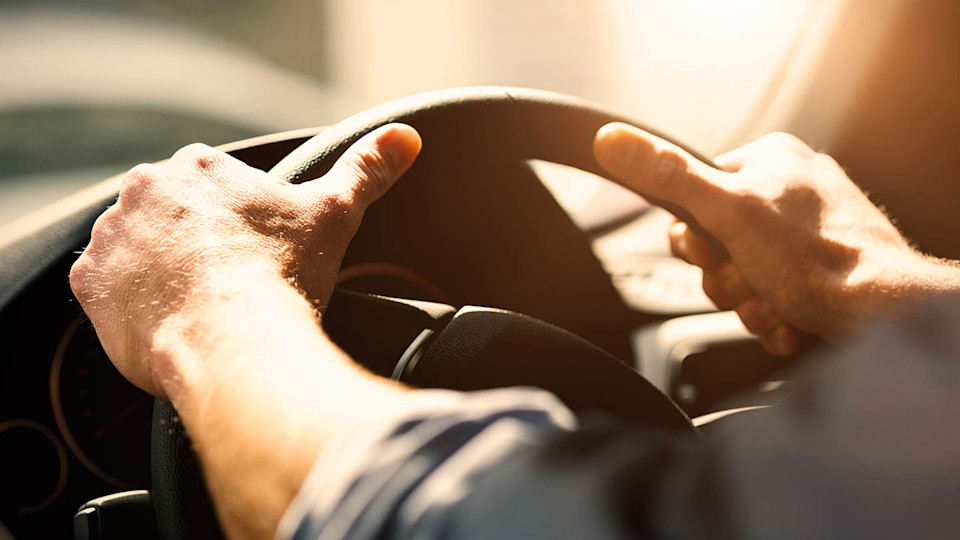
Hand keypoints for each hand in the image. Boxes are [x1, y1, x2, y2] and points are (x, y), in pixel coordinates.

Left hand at [70, 123, 421, 394]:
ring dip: (159, 269)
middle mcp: (144, 190)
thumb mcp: (335, 213)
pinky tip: (170, 319)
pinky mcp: (89, 284)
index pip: (212, 188)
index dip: (236, 225)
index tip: (254, 254)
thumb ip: (367, 170)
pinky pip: (105, 288)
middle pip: (170, 217)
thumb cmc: (284, 275)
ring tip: (201, 304)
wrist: (236, 341)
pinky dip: (130, 302)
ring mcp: (111, 237)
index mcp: (198, 167)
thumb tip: (405, 138)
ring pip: (136, 249)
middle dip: (194, 245)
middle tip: (230, 283)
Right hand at [594, 125, 959, 353]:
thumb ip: (667, 176)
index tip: (713, 256)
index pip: (695, 196)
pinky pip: (774, 290)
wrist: (882, 312)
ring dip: (750, 301)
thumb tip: (612, 140)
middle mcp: (791, 188)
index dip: (694, 240)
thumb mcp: (725, 211)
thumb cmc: (816, 258)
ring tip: (775, 305)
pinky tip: (788, 318)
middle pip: (718, 241)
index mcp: (769, 159)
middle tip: (749, 285)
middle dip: (726, 278)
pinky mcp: (823, 267)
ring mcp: (809, 230)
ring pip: (745, 272)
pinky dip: (774, 313)